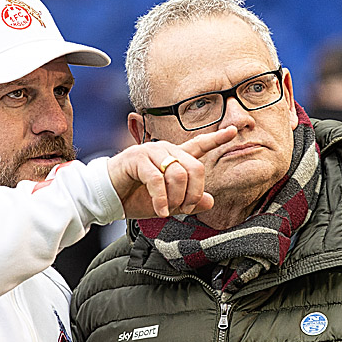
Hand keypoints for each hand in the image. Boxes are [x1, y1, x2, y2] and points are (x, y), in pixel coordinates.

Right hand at [107, 127, 237, 218]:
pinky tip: (160, 210)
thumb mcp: (168, 204)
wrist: (108, 198)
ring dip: (176, 197)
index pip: (199, 145)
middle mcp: (165, 150)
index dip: (217, 138)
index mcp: (174, 157)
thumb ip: (188, 202)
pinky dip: (161, 199)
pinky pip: (157, 179)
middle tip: (185, 209)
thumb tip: (210, 201)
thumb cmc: (136, 197)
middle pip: (195, 167)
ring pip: (178, 173)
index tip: (234, 130)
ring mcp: (150, 152)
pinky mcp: (136, 158)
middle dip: (194, 192)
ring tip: (168, 210)